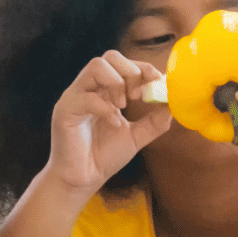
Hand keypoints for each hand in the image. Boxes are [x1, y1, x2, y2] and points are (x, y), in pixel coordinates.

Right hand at [49, 51, 171, 196]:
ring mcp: (76, 96)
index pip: (125, 64)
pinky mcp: (65, 110)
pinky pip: (87, 97)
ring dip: (117, 83)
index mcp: (105, 90)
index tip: (157, 85)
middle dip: (131, 71)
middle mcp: (90, 88)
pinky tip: (115, 125)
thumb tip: (172, 104)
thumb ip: (154, 121)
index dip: (144, 69)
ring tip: (124, 106)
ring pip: (96, 66)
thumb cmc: (105, 156)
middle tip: (139, 96)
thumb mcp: (137, 136)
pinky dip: (106, 109)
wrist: (83, 180)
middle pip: (110, 56)